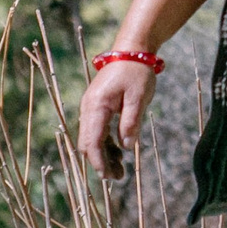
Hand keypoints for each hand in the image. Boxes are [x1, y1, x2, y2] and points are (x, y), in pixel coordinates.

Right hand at [78, 56, 158, 180]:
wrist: (131, 50)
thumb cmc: (137, 72)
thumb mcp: (139, 97)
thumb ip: (131, 122)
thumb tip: (126, 147)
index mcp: (96, 106)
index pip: (92, 141)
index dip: (98, 161)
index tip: (108, 176)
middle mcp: (88, 108)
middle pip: (88, 143)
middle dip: (100, 161)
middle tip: (118, 177)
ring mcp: (91, 107)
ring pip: (91, 138)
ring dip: (103, 154)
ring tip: (121, 170)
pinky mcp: (97, 106)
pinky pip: (97, 130)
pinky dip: (105, 143)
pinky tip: (119, 152)